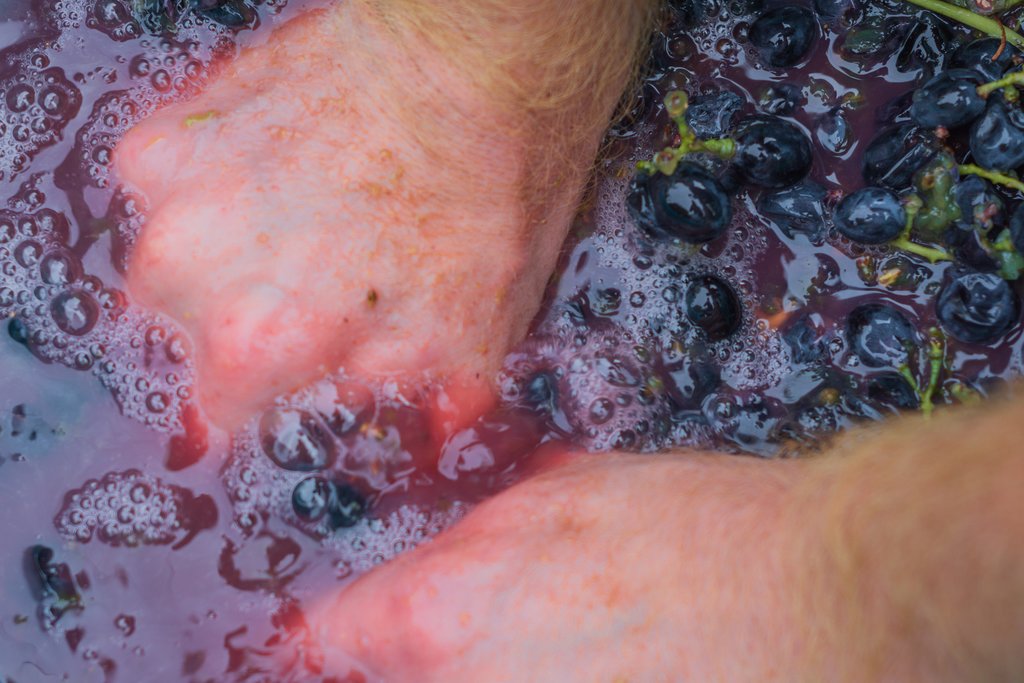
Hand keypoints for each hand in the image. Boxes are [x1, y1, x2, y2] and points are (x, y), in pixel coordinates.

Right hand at [115, 3, 579, 427]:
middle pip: (186, 340)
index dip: (269, 397)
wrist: (477, 65)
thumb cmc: (488, 200)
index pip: (222, 415)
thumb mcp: (480, 335)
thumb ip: (427, 400)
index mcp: (258, 342)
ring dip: (219, 259)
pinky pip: (167, 187)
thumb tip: (420, 436)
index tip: (295, 372)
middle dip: (240, 328)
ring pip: (171, 264)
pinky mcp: (171, 126)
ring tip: (295, 226)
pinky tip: (278, 173)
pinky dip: (211, 188)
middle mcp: (188, 269)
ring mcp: (171, 190)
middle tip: (307, 290)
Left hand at [312, 451, 812, 681]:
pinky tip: (585, 657)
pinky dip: (532, 676)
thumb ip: (481, 520)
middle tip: (472, 625)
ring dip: (475, 666)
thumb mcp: (566, 488)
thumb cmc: (698, 530)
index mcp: (442, 614)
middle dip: (408, 654)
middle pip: (388, 679)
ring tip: (549, 637)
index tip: (327, 627)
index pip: (326, 639)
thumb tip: (443, 542)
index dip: (323, 627)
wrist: (817, 592)